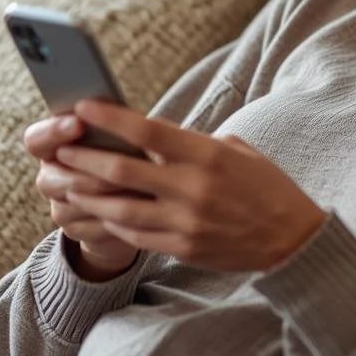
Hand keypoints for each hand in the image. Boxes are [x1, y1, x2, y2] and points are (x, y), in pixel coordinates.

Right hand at [23, 115, 138, 279]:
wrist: (126, 200)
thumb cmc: (120, 154)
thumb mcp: (113, 135)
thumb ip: (107, 122)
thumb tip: (112, 106)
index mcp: (50, 147)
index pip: (35, 140)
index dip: (53, 132)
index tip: (79, 122)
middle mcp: (48, 178)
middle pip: (54, 179)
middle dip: (90, 173)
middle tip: (122, 167)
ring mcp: (60, 208)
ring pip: (78, 205)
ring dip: (110, 197)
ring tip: (142, 188)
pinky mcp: (76, 231)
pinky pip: (94, 226)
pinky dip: (119, 218)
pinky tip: (142, 210)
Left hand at [53, 100, 327, 271]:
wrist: (293, 240)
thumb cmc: (267, 187)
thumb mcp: (239, 151)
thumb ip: (196, 143)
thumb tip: (158, 135)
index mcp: (207, 155)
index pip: (147, 131)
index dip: (110, 119)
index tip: (83, 107)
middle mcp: (193, 187)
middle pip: (122, 170)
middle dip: (86, 158)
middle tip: (61, 150)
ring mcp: (186, 221)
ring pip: (121, 208)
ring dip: (90, 195)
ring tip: (69, 183)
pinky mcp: (184, 248)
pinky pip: (137, 235)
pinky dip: (114, 222)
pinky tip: (99, 213)